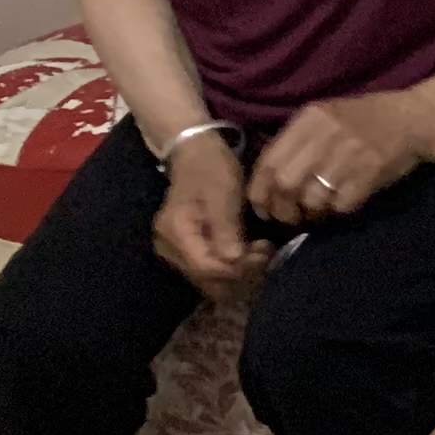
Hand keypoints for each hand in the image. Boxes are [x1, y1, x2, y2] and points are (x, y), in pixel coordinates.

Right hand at [150, 132, 268, 294]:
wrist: (195, 155)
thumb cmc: (211, 169)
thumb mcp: (223, 194)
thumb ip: (226, 228)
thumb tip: (234, 260)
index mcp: (175, 232)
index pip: (204, 267)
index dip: (235, 268)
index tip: (261, 254)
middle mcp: (168, 248)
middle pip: (205, 278)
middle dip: (239, 272)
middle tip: (265, 252)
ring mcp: (175, 252)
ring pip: (209, 278)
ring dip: (238, 271)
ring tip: (261, 251)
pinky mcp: (187, 251)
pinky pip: (209, 270)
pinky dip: (231, 267)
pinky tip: (250, 253)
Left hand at [244, 91, 434, 226]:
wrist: (416, 118)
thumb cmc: (368, 119)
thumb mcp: (328, 118)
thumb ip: (298, 141)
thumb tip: (269, 181)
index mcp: (310, 118)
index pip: (269, 161)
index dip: (260, 191)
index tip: (262, 208)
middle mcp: (326, 133)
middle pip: (286, 183)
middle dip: (283, 208)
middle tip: (289, 217)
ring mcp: (350, 153)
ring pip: (312, 198)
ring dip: (311, 213)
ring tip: (316, 213)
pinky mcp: (371, 172)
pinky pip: (341, 204)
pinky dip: (337, 211)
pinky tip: (340, 206)